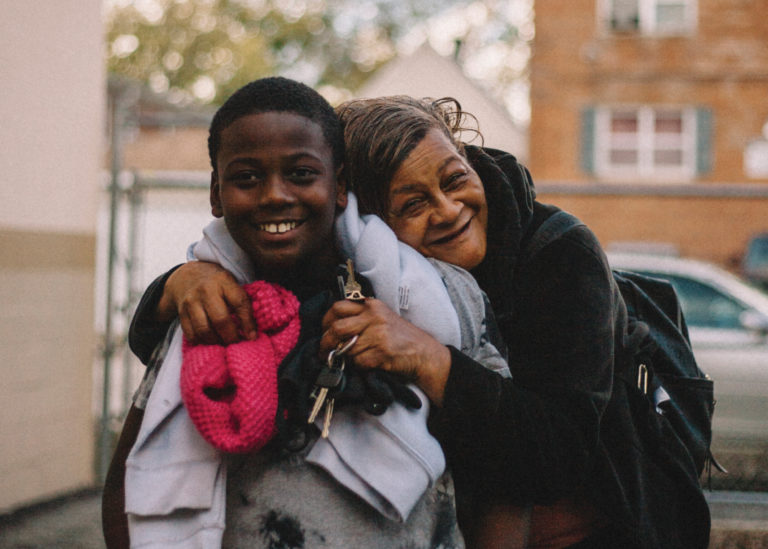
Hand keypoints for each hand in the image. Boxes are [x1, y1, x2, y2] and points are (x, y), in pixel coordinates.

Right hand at [158, 261, 255, 344]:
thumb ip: (241, 300)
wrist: (186, 276)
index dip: (248, 322)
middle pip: (220, 320)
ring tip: (225, 343)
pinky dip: (202, 342)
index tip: (252, 336)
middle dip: (231, 337)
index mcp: (223, 280)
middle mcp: (205, 291)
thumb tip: (253, 330)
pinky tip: (211, 341)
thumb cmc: (216, 282)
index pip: (239, 303)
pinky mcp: (181, 312)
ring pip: (204, 330)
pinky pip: (191, 334)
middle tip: (238, 343)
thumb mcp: (231, 282)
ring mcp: (191, 302)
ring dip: (217, 341)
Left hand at [320, 299, 450, 405]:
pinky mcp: (382, 351)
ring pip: (347, 348)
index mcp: (372, 305)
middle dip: (326, 342)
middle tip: (324, 351)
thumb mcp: (381, 317)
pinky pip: (359, 361)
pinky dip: (360, 365)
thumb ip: (360, 317)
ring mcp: (379, 334)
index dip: (325, 321)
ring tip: (357, 357)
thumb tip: (331, 329)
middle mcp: (374, 316)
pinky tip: (370, 362)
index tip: (324, 331)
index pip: (338, 307)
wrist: (423, 352)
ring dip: (348, 357)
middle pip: (337, 328)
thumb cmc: (400, 337)